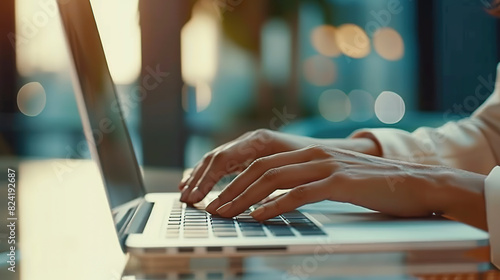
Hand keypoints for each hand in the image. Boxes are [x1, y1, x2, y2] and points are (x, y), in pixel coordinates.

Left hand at [179, 129, 379, 203]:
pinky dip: (275, 205)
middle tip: (212, 207)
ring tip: (226, 213)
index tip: (219, 197)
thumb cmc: (376, 186)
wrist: (418, 183)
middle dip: (231, 189)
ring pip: (274, 179)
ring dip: (245, 198)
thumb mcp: (336, 180)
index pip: (262, 163)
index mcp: (310, 153)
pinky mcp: (340, 182)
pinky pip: (299, 193)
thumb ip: (309, 182)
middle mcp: (314, 154)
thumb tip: (279, 199)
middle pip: (261, 169)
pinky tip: (259, 216)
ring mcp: (327, 166)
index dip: (236, 180)